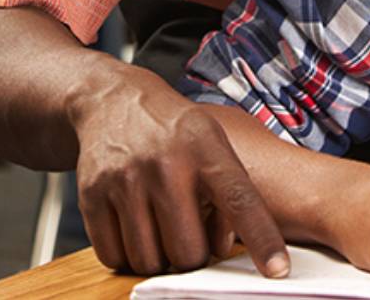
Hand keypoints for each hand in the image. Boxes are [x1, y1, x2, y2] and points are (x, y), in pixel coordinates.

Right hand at [71, 67, 288, 276]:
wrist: (111, 100)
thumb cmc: (171, 129)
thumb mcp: (212, 142)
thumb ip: (230, 192)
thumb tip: (224, 248)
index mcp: (204, 148)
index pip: (240, 200)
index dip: (262, 239)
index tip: (277, 270)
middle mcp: (165, 164)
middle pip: (188, 252)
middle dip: (192, 257)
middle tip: (189, 239)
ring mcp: (125, 180)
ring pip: (149, 260)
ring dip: (158, 259)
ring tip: (161, 233)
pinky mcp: (92, 194)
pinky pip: (113, 255)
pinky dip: (126, 255)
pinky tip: (134, 230)